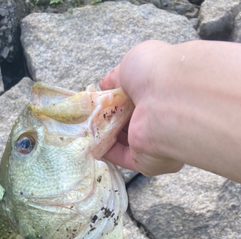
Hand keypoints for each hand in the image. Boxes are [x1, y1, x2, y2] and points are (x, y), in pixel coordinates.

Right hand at [99, 40, 183, 176]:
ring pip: (125, 140)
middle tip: (89, 113)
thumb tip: (104, 84)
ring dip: (104, 134)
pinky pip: (122, 157)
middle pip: (130, 121)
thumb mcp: (133, 63)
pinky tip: (90, 141)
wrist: (168, 97)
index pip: (137, 101)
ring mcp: (155, 141)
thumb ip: (117, 76)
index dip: (118, 100)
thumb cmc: (157, 73)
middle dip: (109, 118)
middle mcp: (161, 118)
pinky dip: (105, 149)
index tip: (100, 99)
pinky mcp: (146, 160)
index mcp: (162, 94)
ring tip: (85, 125)